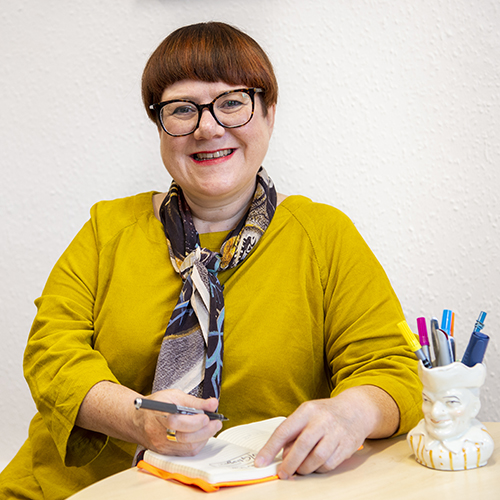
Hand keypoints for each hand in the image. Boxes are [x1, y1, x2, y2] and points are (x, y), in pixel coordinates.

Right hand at [133, 389, 221, 456]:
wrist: (138, 420)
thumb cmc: (156, 405)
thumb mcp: (174, 395)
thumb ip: (194, 401)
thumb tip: (212, 404)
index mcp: (159, 415)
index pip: (176, 422)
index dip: (194, 421)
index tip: (207, 416)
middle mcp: (158, 434)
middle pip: (185, 438)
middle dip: (205, 431)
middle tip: (216, 422)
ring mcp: (162, 446)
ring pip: (188, 448)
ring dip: (204, 438)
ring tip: (211, 427)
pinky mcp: (166, 453)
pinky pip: (186, 453)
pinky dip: (198, 444)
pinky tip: (201, 435)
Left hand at [254, 386, 398, 478]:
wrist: (355, 410)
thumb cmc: (325, 414)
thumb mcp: (306, 415)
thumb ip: (293, 433)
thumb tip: (281, 456)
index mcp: (306, 410)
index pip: (284, 431)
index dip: (270, 448)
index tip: (260, 462)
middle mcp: (321, 420)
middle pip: (302, 446)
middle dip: (289, 464)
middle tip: (282, 473)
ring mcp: (336, 432)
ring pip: (316, 458)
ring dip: (304, 468)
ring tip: (299, 469)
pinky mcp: (347, 445)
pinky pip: (329, 464)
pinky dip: (318, 469)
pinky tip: (315, 466)